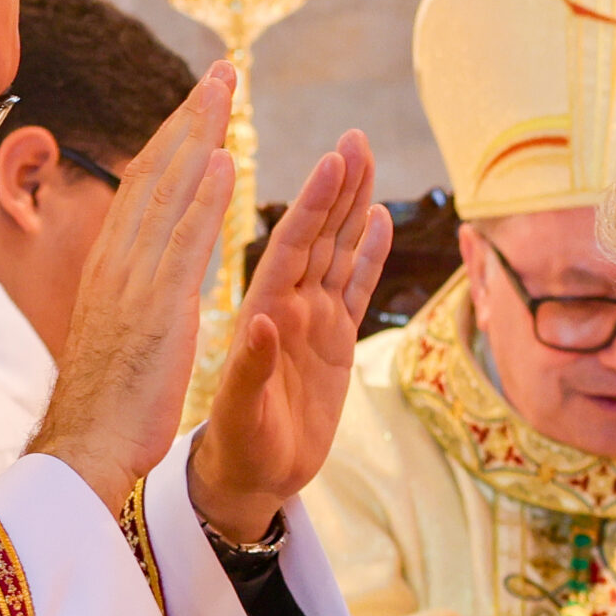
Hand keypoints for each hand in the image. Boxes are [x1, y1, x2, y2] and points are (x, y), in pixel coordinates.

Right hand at [28, 64, 237, 514]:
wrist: (82, 451)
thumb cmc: (103, 405)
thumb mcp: (115, 334)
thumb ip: (126, 296)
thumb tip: (132, 277)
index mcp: (110, 267)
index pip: (144, 187)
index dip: (173, 140)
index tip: (199, 102)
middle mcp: (117, 262)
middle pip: (155, 172)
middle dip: (189, 117)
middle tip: (222, 71)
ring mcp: (134, 282)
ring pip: (168, 192)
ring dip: (199, 134)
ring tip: (226, 89)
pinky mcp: (157, 310)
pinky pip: (184, 242)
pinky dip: (202, 197)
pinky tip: (224, 159)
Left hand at [188, 129, 393, 542]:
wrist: (251, 478)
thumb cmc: (238, 446)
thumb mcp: (240, 413)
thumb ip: (252, 368)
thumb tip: (263, 323)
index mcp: (264, 312)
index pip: (291, 244)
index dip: (314, 202)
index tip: (332, 161)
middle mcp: (290, 306)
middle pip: (319, 234)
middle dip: (337, 186)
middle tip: (356, 138)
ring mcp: (313, 321)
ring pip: (337, 251)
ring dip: (352, 207)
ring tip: (367, 160)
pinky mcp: (334, 343)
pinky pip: (353, 289)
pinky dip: (368, 255)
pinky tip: (378, 220)